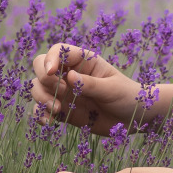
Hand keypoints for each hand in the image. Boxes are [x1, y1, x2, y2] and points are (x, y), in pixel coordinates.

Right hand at [30, 43, 148, 134]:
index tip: (51, 73)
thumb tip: (69, 76)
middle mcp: (70, 74)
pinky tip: (48, 122)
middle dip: (44, 79)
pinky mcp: (63, 110)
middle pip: (41, 67)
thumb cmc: (127, 96)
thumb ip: (92, 84)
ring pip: (38, 87)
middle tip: (62, 94)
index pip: (58, 51)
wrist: (134, 118)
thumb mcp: (113, 89)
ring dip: (41, 98)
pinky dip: (40, 114)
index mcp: (83, 61)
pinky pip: (42, 109)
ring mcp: (64, 92)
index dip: (50, 59)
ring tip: (57, 110)